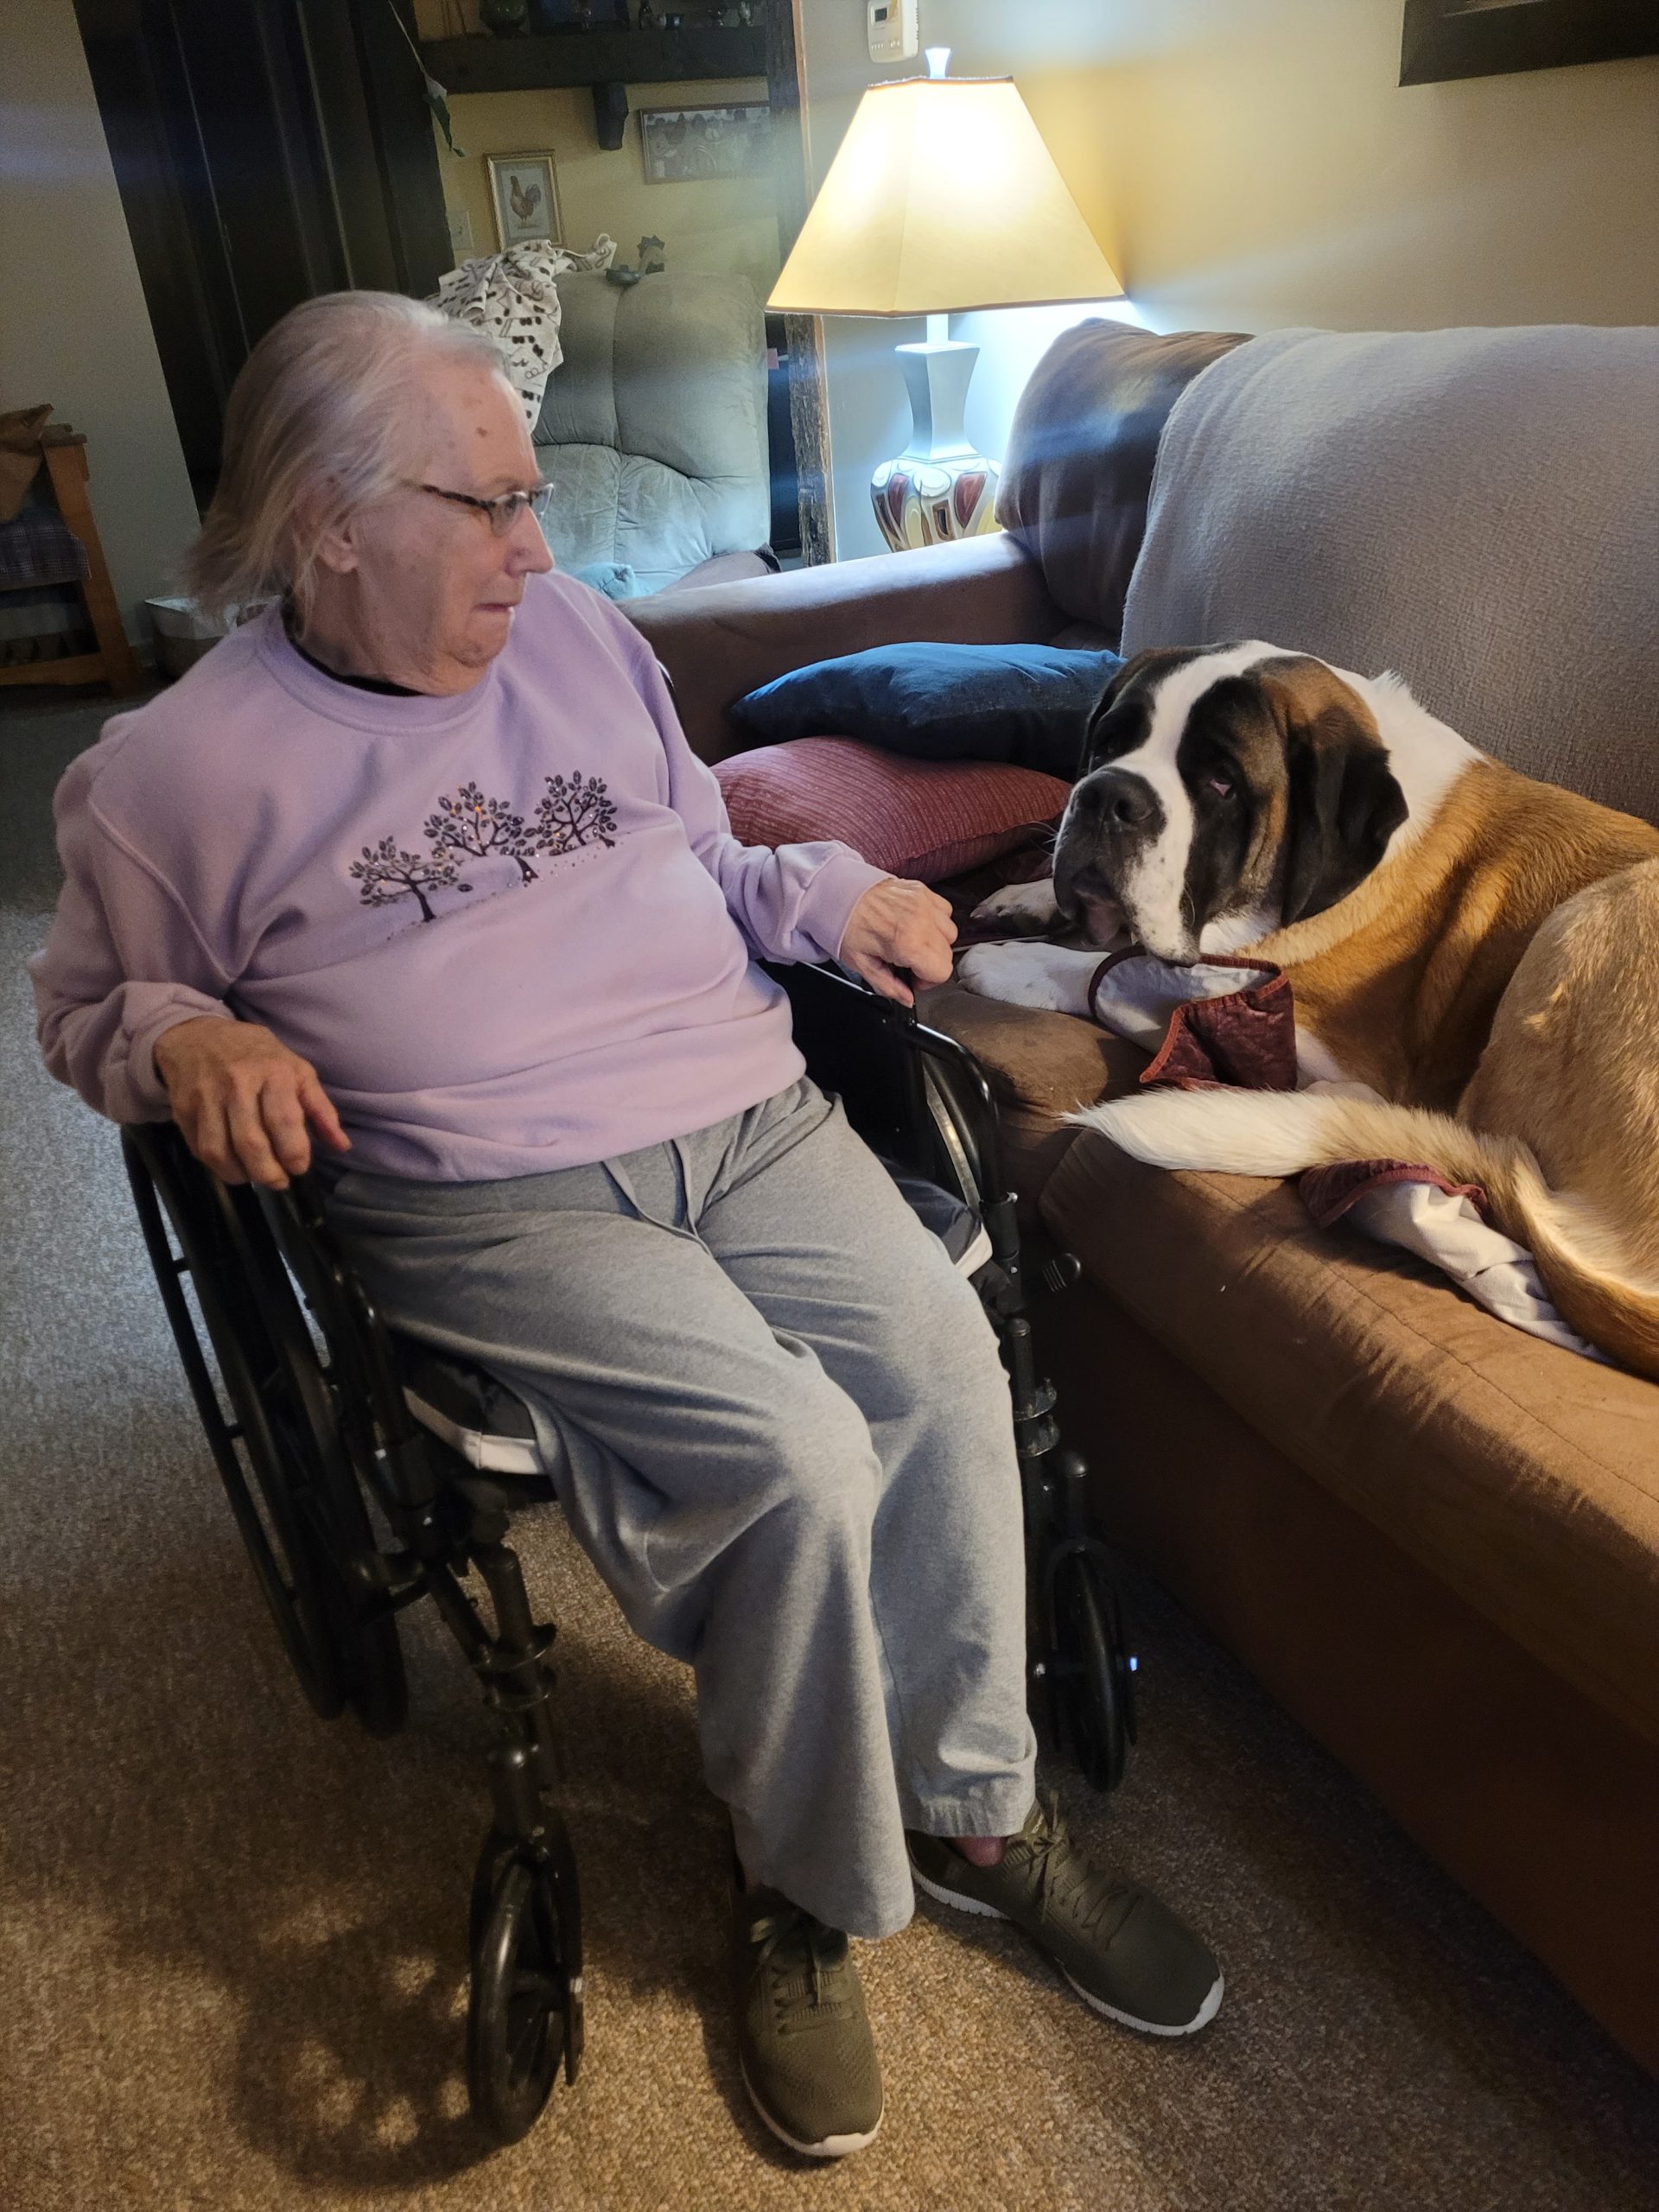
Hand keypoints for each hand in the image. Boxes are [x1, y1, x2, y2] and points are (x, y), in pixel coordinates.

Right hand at [153, 1017, 349, 1189]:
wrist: (198, 1036)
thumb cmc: (257, 1055)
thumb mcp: (297, 1070)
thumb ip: (320, 1109)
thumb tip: (342, 1146)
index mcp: (273, 1072)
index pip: (283, 1121)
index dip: (293, 1153)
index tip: (299, 1167)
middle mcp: (237, 1084)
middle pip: (251, 1143)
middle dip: (268, 1172)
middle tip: (279, 1181)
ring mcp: (206, 1097)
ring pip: (220, 1151)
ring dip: (241, 1175)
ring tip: (255, 1175)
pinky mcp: (182, 1109)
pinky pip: (199, 1148)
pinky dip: (218, 1165)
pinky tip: (233, 1163)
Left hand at [838, 877, 956, 1006]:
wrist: (837, 894)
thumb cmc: (846, 925)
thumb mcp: (862, 964)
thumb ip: (888, 986)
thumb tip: (906, 998)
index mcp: (907, 942)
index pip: (942, 971)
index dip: (927, 981)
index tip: (912, 977)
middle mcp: (921, 920)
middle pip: (948, 954)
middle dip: (930, 963)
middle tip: (908, 961)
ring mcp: (924, 903)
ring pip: (950, 933)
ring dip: (935, 942)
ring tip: (911, 941)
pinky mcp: (923, 891)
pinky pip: (944, 912)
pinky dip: (934, 921)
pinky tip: (915, 925)